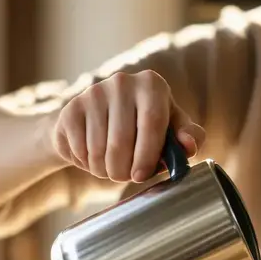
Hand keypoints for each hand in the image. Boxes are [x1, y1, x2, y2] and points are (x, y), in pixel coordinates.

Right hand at [53, 70, 206, 182]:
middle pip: (121, 140)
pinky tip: (92, 157)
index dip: (146, 155)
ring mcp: (94, 92)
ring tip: (110, 168)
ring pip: (97, 148)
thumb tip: (189, 145)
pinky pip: (78, 148)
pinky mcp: (71, 108)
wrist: (103, 123)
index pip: (151, 122)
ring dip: (103, 170)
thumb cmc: (146, 131)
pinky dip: (85, 163)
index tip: (140, 176)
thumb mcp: (172, 132)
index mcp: (152, 85)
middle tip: (124, 177)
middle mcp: (123, 82)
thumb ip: (189, 138)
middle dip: (122, 169)